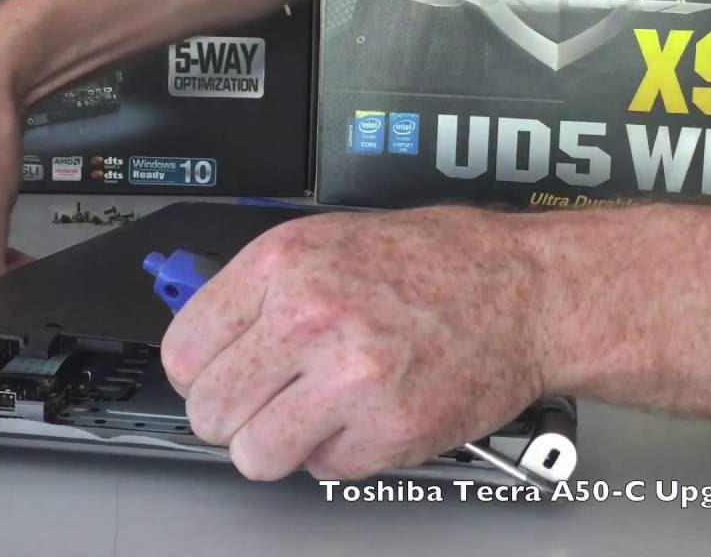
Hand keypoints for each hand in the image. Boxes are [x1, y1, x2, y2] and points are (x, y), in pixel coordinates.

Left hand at [160, 207, 551, 480]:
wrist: (526, 291)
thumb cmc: (440, 263)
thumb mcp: (334, 240)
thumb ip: (266, 288)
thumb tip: (210, 335)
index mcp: (286, 263)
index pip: (184, 349)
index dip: (198, 373)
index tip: (216, 376)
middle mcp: (310, 316)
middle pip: (209, 411)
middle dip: (232, 416)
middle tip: (264, 403)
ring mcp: (349, 377)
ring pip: (254, 455)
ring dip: (278, 445)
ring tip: (312, 418)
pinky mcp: (390, 429)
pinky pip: (323, 470)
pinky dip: (342, 453)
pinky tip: (368, 415)